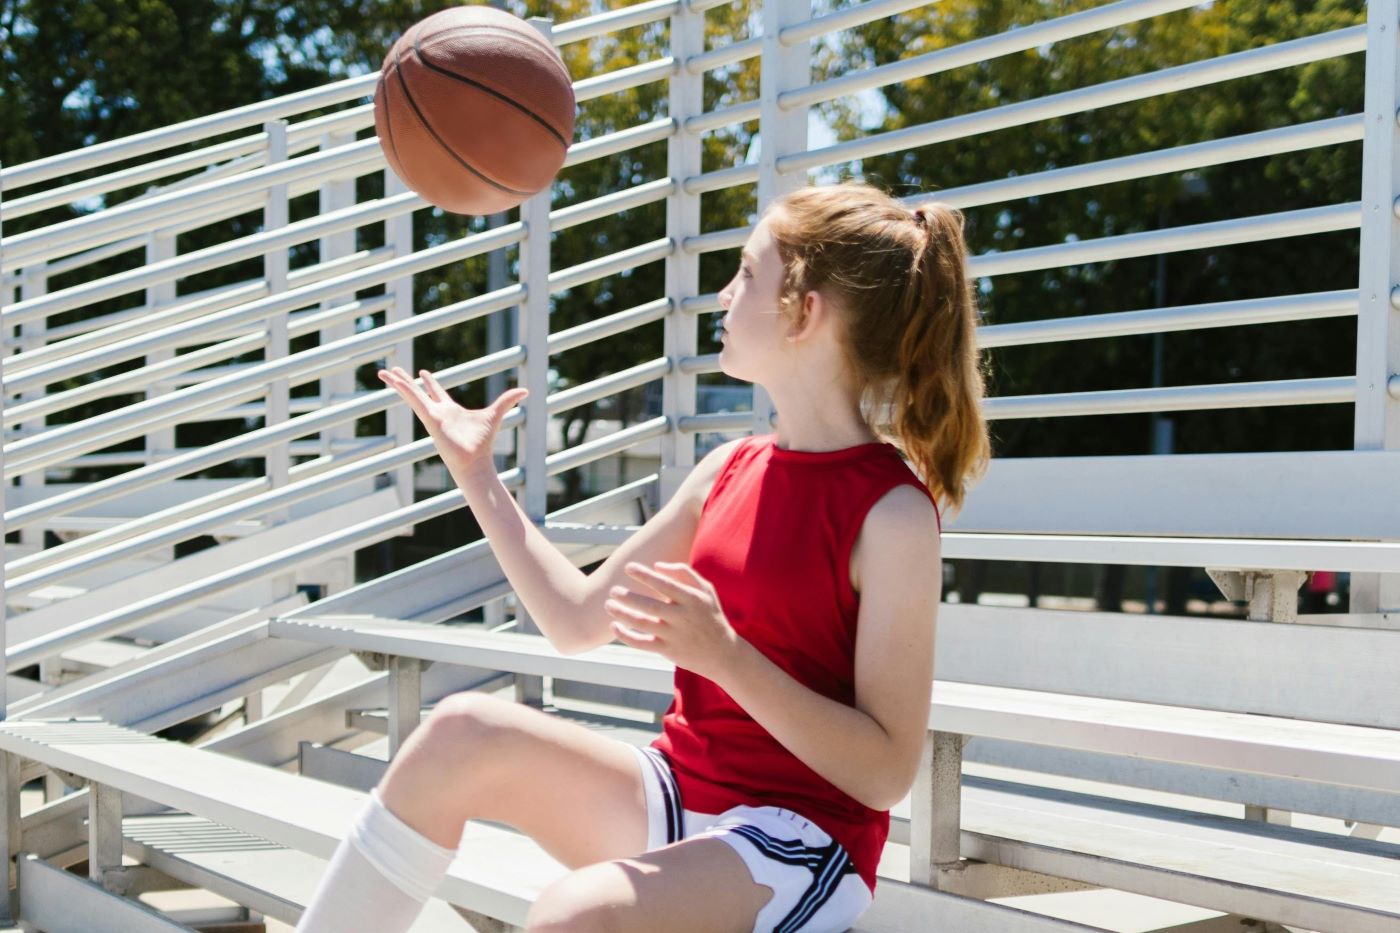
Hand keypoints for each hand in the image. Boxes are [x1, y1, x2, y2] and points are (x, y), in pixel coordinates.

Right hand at [377, 367, 524, 486]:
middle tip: (394, 369)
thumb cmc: (483, 442)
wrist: (474, 460)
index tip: (421, 372)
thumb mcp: (496, 414)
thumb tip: (526, 390)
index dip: (430, 382)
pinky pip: (414, 401)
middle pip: (418, 392)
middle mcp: (438, 412)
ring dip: (397, 383)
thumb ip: (507, 401)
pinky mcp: (429, 419)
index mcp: (450, 410)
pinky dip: (404, 390)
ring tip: (383, 371)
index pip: (436, 393)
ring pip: (411, 395)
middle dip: (406, 380)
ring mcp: (431, 415)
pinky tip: (394, 381)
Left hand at [606, 562, 742, 681]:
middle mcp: (684, 617)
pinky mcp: (668, 651)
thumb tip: (657, 566)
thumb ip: (684, 573)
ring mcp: (675, 636)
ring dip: (622, 614)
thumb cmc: (710, 616)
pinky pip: (642, 643)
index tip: (628, 567)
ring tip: (608, 605)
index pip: (665, 584)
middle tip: (613, 590)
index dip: (645, 575)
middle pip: (650, 606)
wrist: (722, 653)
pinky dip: (626, 636)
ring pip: (643, 624)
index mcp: (693, 599)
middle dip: (628, 596)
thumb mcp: (706, 591)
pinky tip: (614, 626)